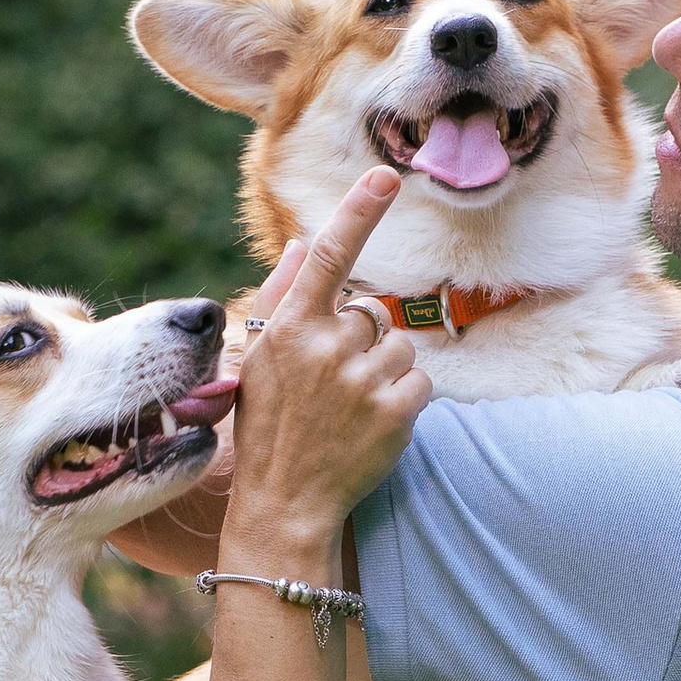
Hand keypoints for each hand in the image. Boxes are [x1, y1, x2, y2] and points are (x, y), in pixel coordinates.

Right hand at [223, 169, 429, 552]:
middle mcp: (324, 348)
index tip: (386, 177)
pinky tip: (373, 424)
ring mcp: (360, 381)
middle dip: (361, 342)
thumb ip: (282, 296)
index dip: (359, 212)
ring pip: (400, 346)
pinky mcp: (394, 412)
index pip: (330, 256)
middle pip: (372, 314)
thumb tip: (306, 243)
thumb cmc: (269, 427)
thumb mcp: (261, 360)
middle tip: (332, 387)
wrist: (284, 504)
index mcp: (288, 328)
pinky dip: (405, 400)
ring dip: (385, 371)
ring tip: (351, 408)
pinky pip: (420, 382)